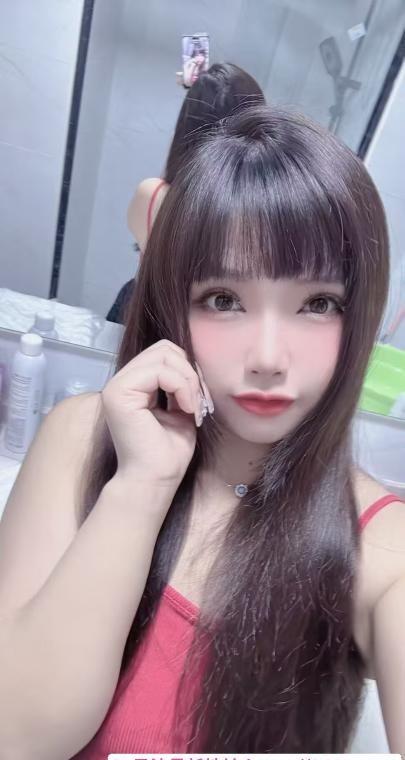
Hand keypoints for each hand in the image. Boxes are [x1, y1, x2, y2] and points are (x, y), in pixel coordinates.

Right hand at [101, 340, 212, 496]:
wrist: (155, 480)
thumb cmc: (168, 453)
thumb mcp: (182, 409)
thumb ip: (182, 386)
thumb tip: (193, 364)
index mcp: (135, 385)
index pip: (165, 353)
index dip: (188, 369)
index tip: (200, 399)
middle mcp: (122, 381)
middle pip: (164, 348)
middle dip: (189, 370)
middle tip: (199, 401)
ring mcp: (117, 385)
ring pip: (163, 354)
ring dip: (188, 379)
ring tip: (193, 407)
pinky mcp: (118, 393)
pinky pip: (159, 371)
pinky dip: (182, 387)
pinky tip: (188, 409)